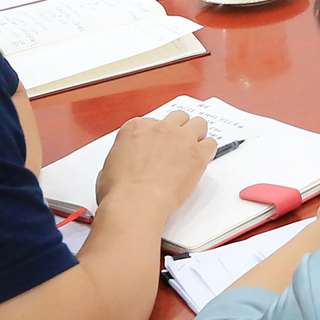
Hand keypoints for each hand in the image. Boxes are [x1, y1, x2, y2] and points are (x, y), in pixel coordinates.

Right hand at [94, 109, 212, 210]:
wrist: (136, 202)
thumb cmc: (120, 190)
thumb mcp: (109, 166)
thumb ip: (122, 156)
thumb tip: (124, 164)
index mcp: (136, 128)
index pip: (152, 122)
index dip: (156, 136)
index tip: (157, 145)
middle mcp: (160, 128)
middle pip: (178, 117)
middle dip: (179, 129)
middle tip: (177, 145)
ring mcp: (181, 138)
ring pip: (198, 123)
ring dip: (197, 135)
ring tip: (192, 150)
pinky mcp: (197, 153)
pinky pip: (211, 144)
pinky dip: (207, 151)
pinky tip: (201, 161)